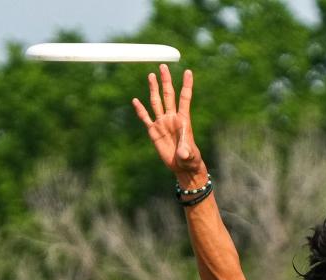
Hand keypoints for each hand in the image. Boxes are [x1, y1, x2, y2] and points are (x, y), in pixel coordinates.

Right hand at [132, 66, 204, 183]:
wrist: (183, 166)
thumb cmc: (190, 159)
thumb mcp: (189, 155)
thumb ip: (186, 151)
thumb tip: (183, 153)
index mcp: (183, 120)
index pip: (185, 98)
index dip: (187, 85)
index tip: (188, 72)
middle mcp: (172, 118)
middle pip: (168, 95)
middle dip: (166, 81)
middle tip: (163, 66)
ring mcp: (162, 123)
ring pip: (157, 102)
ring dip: (154, 89)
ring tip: (151, 75)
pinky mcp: (154, 132)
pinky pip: (146, 118)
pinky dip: (140, 110)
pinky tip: (135, 100)